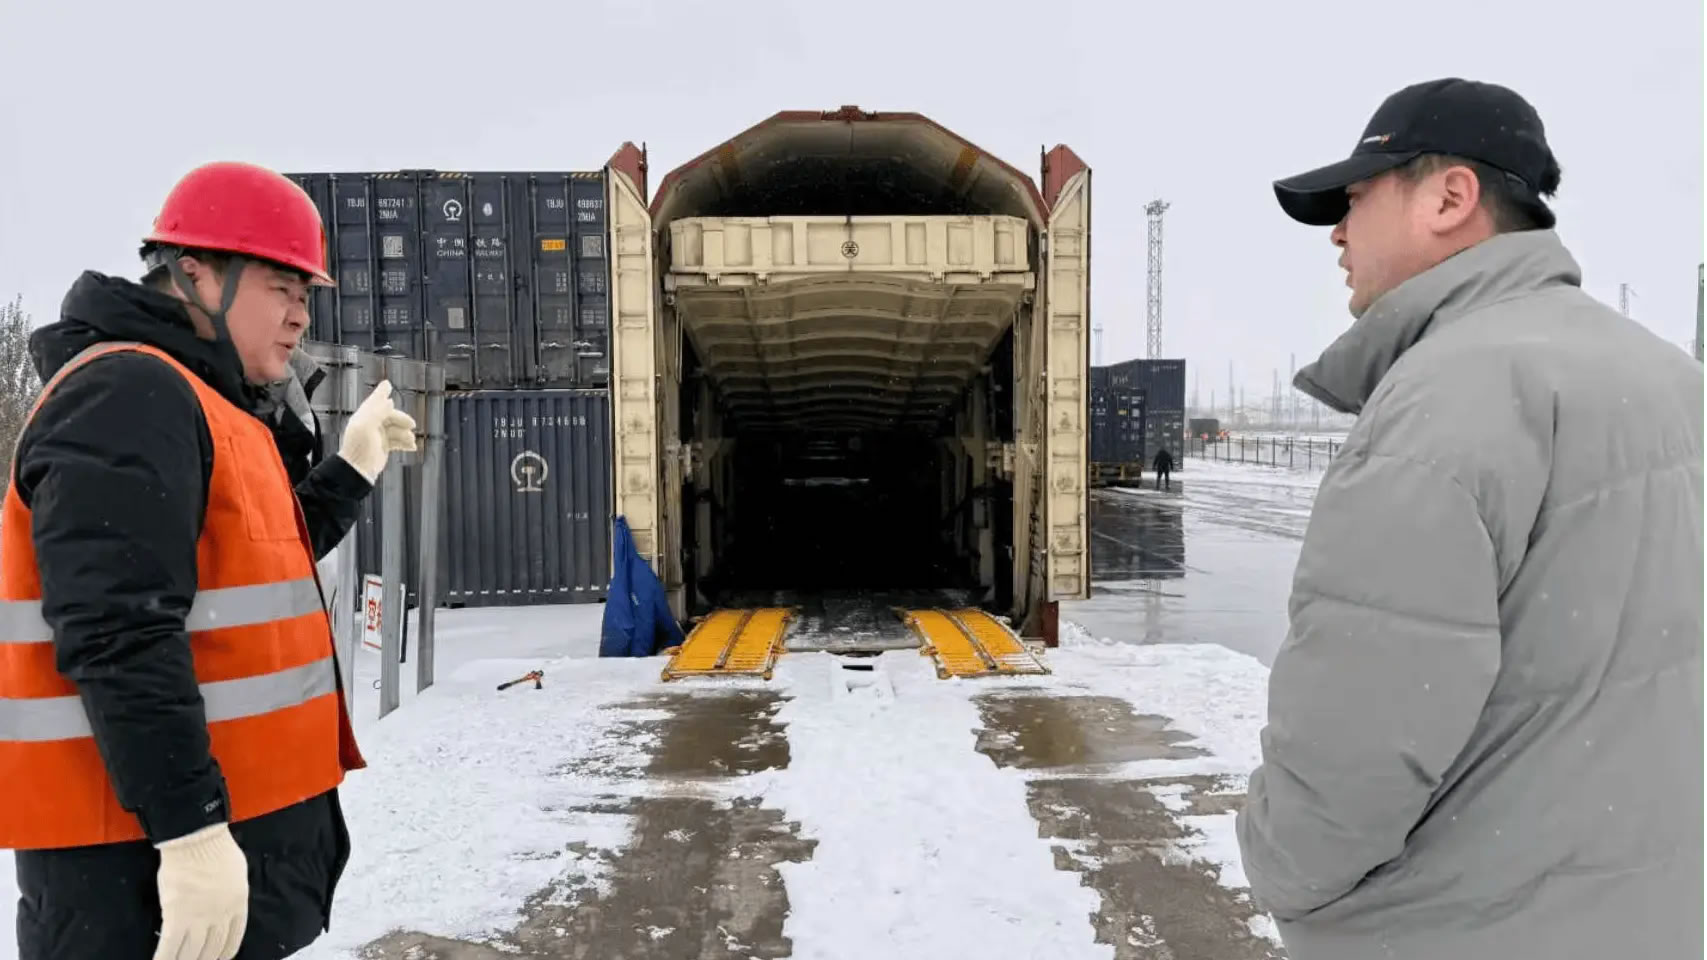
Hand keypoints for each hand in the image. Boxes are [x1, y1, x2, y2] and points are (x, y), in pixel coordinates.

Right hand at [152, 823, 249, 959]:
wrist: (196, 840)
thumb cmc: (217, 850)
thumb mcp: (237, 874)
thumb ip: (233, 894)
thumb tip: (228, 905)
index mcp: (238, 905)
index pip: (233, 939)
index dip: (225, 953)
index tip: (219, 959)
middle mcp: (221, 917)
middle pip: (213, 949)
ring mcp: (199, 919)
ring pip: (192, 952)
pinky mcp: (176, 917)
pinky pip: (170, 946)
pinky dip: (164, 958)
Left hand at [339, 380, 417, 482]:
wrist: (358, 471)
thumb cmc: (359, 448)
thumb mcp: (367, 426)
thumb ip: (378, 412)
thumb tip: (390, 401)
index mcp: (364, 417)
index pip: (375, 401)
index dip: (382, 393)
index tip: (388, 384)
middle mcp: (371, 425)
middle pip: (390, 416)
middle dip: (402, 419)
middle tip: (412, 425)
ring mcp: (378, 436)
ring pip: (396, 429)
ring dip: (405, 434)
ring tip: (411, 440)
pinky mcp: (383, 447)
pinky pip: (397, 441)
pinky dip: (405, 443)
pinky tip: (411, 447)